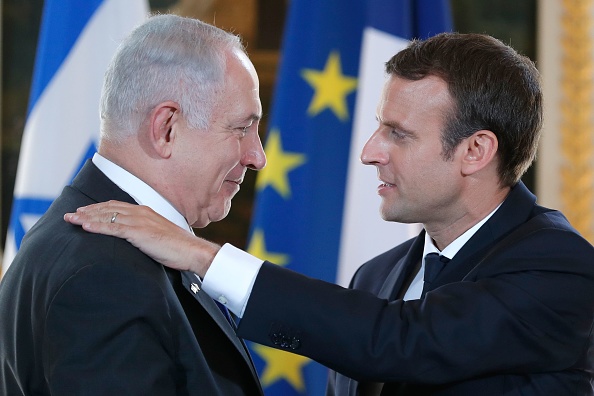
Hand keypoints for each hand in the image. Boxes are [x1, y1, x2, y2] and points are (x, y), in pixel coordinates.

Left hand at [64, 201, 219, 276]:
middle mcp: (140, 213)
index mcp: (145, 212)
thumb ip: (144, 233)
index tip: (84, 211)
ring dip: (87, 217)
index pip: (116, 206)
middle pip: (108, 208)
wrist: (191, 251)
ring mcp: (139, 221)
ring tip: (71, 219)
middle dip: (87, 210)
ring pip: (107, 216)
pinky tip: (85, 226)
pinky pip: (114, 228)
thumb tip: (135, 239)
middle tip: (70, 214)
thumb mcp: (158, 235)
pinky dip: (98, 226)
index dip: (98, 208)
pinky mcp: (139, 233)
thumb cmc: (177, 247)